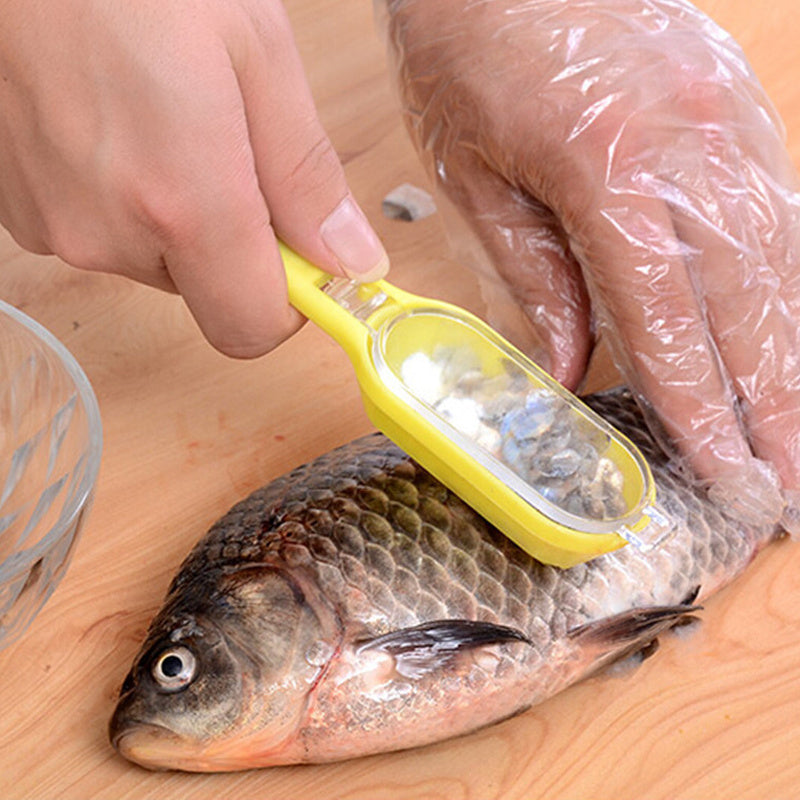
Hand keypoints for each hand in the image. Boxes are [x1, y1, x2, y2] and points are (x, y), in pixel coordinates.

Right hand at [0, 0, 387, 356]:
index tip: (305, 254)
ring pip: (160, 262)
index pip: (252, 327)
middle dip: (238, 243)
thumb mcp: (255, 51)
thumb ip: (307, 176)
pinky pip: (109, 234)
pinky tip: (121, 129)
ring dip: (183, 216)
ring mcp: (57, 227)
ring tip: (166, 123)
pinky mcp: (22, 213)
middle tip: (230, 150)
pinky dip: (131, 201)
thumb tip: (351, 261)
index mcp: (181, 202)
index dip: (290, 301)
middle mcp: (110, 234)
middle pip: (210, 292)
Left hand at [384, 0, 799, 530]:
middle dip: (770, 407)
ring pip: (780, 266)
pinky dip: (787, 291)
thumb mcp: (479, 180)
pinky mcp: (740, 107)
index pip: (668, 322)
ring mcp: (730, 121)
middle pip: (748, 306)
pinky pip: (778, 216)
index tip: (726, 473)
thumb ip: (536, 280)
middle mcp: (692, 147)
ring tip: (797, 433)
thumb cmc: (470, 54)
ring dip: (791, 360)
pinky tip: (788, 341)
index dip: (700, 408)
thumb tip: (573, 365)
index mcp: (611, 170)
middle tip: (784, 486)